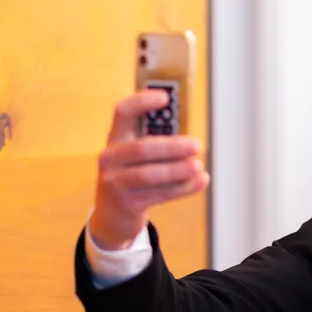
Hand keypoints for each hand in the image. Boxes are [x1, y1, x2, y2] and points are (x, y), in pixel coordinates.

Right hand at [89, 89, 208, 249]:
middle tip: (197, 145)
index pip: (123, 112)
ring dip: (178, 170)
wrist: (114, 214)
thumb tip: (190, 139)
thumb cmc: (134, 174)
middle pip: (142, 148)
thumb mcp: (137, 155)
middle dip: (172, 147)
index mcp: (116, 138)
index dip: (142, 102)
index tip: (166, 97)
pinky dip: (183, 188)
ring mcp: (115, 182)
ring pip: (149, 175)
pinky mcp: (126, 203)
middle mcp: (110, 158)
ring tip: (198, 166)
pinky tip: (200, 181)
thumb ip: (158, 143)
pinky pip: (158, 194)